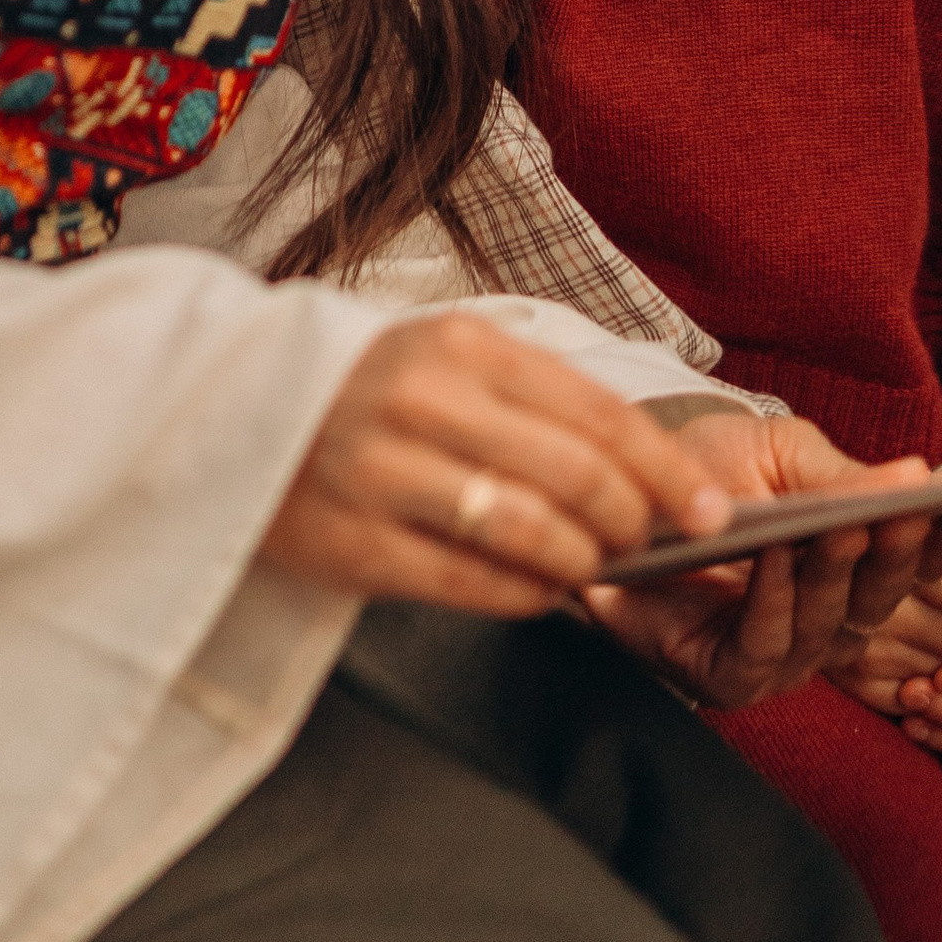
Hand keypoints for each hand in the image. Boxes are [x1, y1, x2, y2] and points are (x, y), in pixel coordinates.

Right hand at [260, 315, 737, 617]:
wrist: (228, 413)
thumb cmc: (365, 392)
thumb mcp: (445, 360)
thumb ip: (536, 404)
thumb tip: (647, 473)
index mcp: (456, 345)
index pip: (596, 411)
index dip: (667, 469)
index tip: (713, 510)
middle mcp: (421, 401)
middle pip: (576, 475)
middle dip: (634, 522)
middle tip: (652, 545)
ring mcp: (382, 474)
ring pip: (531, 534)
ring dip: (584, 563)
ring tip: (593, 568)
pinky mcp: (353, 545)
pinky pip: (473, 585)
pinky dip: (528, 597)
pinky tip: (540, 590)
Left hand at [581, 408, 941, 714]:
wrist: (609, 505)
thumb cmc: (701, 477)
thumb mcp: (778, 459)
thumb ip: (842, 478)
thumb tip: (920, 480)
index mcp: (859, 561)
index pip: (933, 552)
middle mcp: (833, 615)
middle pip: (892, 591)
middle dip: (910, 550)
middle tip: (923, 508)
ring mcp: (787, 653)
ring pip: (833, 620)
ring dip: (840, 569)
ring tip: (848, 523)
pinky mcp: (731, 679)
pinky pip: (766, 644)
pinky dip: (775, 600)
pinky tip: (776, 557)